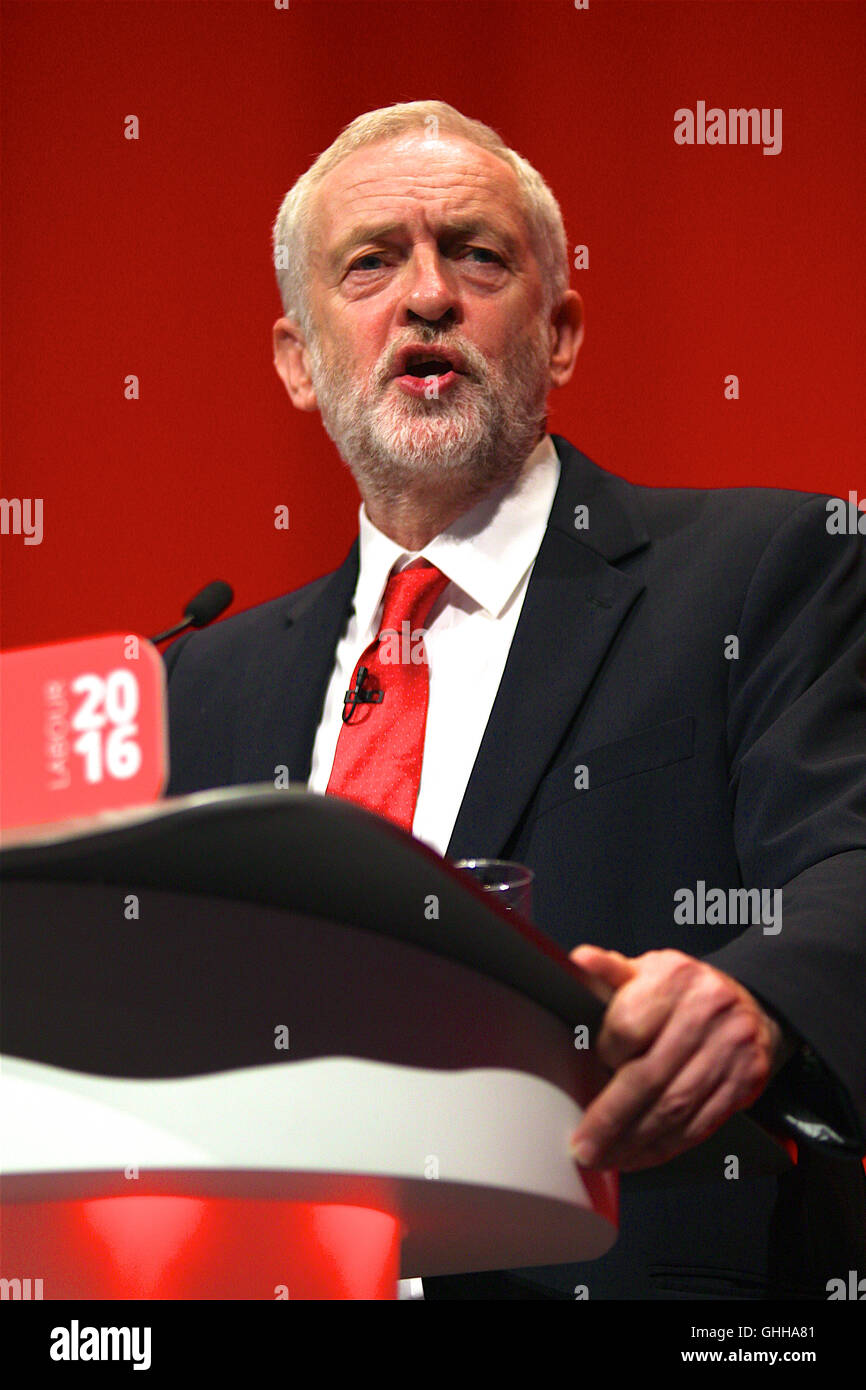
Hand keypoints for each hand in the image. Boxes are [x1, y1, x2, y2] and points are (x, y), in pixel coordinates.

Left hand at [567, 945, 792, 1171]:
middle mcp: (706, 1012)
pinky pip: (700, 1124)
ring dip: (635, 1142)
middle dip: (611, 1118)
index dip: (605, 1055)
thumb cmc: (686, 991)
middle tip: (585, 1145)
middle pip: (650, 1077)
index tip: (590, 1068)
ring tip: (606, 1157)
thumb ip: (610, 969)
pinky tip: (640, 1156)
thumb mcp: (648, 969)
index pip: (628, 1027)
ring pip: (675, 1108)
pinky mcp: (745, 1082)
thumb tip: (579, 961)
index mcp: (674, 978)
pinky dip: (666, 1147)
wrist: (751, 1004)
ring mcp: (729, 1049)